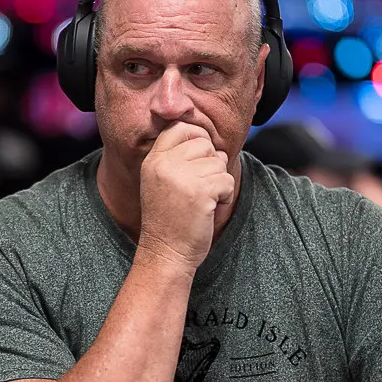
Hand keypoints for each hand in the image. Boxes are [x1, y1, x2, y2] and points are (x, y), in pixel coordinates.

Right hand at [137, 123, 234, 272]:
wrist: (165, 253)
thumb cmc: (169, 220)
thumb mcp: (161, 182)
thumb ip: (178, 159)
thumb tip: (214, 145)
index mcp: (153, 160)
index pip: (180, 127)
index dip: (196, 139)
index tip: (196, 163)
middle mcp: (164, 164)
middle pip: (205, 144)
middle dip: (210, 165)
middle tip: (198, 189)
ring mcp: (182, 177)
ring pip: (219, 163)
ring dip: (218, 183)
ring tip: (201, 202)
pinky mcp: (200, 192)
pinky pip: (227, 180)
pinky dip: (225, 197)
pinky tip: (208, 210)